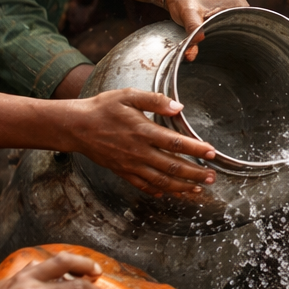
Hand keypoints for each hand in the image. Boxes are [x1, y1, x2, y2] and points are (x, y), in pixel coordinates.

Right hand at [65, 89, 218, 197]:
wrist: (76, 126)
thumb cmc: (103, 108)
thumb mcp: (128, 95)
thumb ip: (155, 100)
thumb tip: (178, 107)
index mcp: (143, 131)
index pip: (176, 142)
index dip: (196, 149)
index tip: (211, 152)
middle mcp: (139, 151)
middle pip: (173, 166)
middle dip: (195, 173)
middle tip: (212, 177)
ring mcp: (130, 164)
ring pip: (161, 180)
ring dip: (182, 186)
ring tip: (198, 188)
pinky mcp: (122, 171)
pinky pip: (143, 185)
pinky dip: (158, 190)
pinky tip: (169, 193)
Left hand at [163, 0, 247, 59]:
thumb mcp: (189, 14)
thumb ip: (193, 31)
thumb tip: (192, 54)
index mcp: (237, 3)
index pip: (249, 25)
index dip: (239, 40)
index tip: (227, 49)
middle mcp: (238, 6)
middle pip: (243, 30)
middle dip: (231, 42)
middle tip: (218, 51)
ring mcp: (232, 10)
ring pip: (235, 31)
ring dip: (225, 40)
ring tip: (215, 46)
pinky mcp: (224, 15)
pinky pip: (227, 29)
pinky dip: (220, 36)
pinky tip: (212, 42)